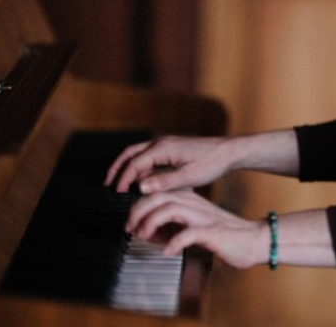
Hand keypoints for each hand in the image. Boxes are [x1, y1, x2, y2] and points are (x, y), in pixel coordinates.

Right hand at [105, 135, 231, 193]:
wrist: (228, 152)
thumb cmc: (211, 163)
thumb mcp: (188, 177)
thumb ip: (164, 182)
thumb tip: (141, 187)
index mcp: (163, 148)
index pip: (135, 163)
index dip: (123, 178)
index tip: (116, 192)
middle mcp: (162, 143)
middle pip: (130, 153)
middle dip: (117, 168)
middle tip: (108, 184)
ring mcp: (166, 144)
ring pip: (138, 154)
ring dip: (127, 167)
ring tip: (119, 184)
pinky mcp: (171, 149)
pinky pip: (148, 156)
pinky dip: (139, 167)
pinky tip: (140, 181)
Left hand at [126, 190, 267, 268]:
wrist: (252, 239)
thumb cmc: (221, 235)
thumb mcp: (189, 228)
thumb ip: (168, 228)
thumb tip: (144, 231)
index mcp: (189, 200)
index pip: (158, 192)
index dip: (138, 204)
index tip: (130, 221)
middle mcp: (194, 204)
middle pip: (159, 196)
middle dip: (139, 210)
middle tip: (130, 228)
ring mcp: (202, 216)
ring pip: (170, 208)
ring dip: (151, 222)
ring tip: (144, 236)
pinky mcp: (211, 231)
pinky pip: (188, 234)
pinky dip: (173, 243)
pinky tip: (167, 252)